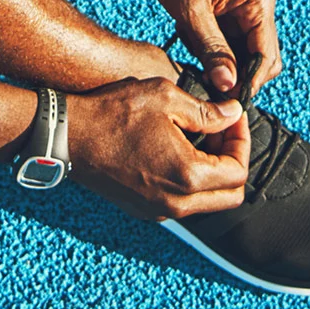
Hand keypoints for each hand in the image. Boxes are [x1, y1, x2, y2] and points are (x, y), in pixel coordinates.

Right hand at [66, 78, 249, 220]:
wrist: (67, 137)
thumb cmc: (112, 114)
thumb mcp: (165, 98)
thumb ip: (207, 112)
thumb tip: (233, 115)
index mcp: (187, 176)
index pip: (239, 171)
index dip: (242, 141)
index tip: (232, 119)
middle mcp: (176, 203)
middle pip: (232, 195)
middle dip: (234, 162)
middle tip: (221, 133)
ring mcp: (159, 210)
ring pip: (208, 201)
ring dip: (213, 173)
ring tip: (198, 139)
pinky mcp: (145, 210)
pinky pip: (184, 202)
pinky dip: (191, 181)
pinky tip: (176, 151)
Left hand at [132, 0, 281, 98]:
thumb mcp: (190, 11)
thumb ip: (212, 49)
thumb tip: (229, 84)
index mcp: (258, 0)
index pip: (266, 55)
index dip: (250, 82)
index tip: (228, 100)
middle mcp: (257, 3)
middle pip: (258, 56)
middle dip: (235, 73)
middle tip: (207, 83)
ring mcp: (242, 6)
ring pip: (240, 50)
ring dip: (219, 60)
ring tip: (192, 51)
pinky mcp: (225, 8)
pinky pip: (225, 39)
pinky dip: (209, 47)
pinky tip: (189, 38)